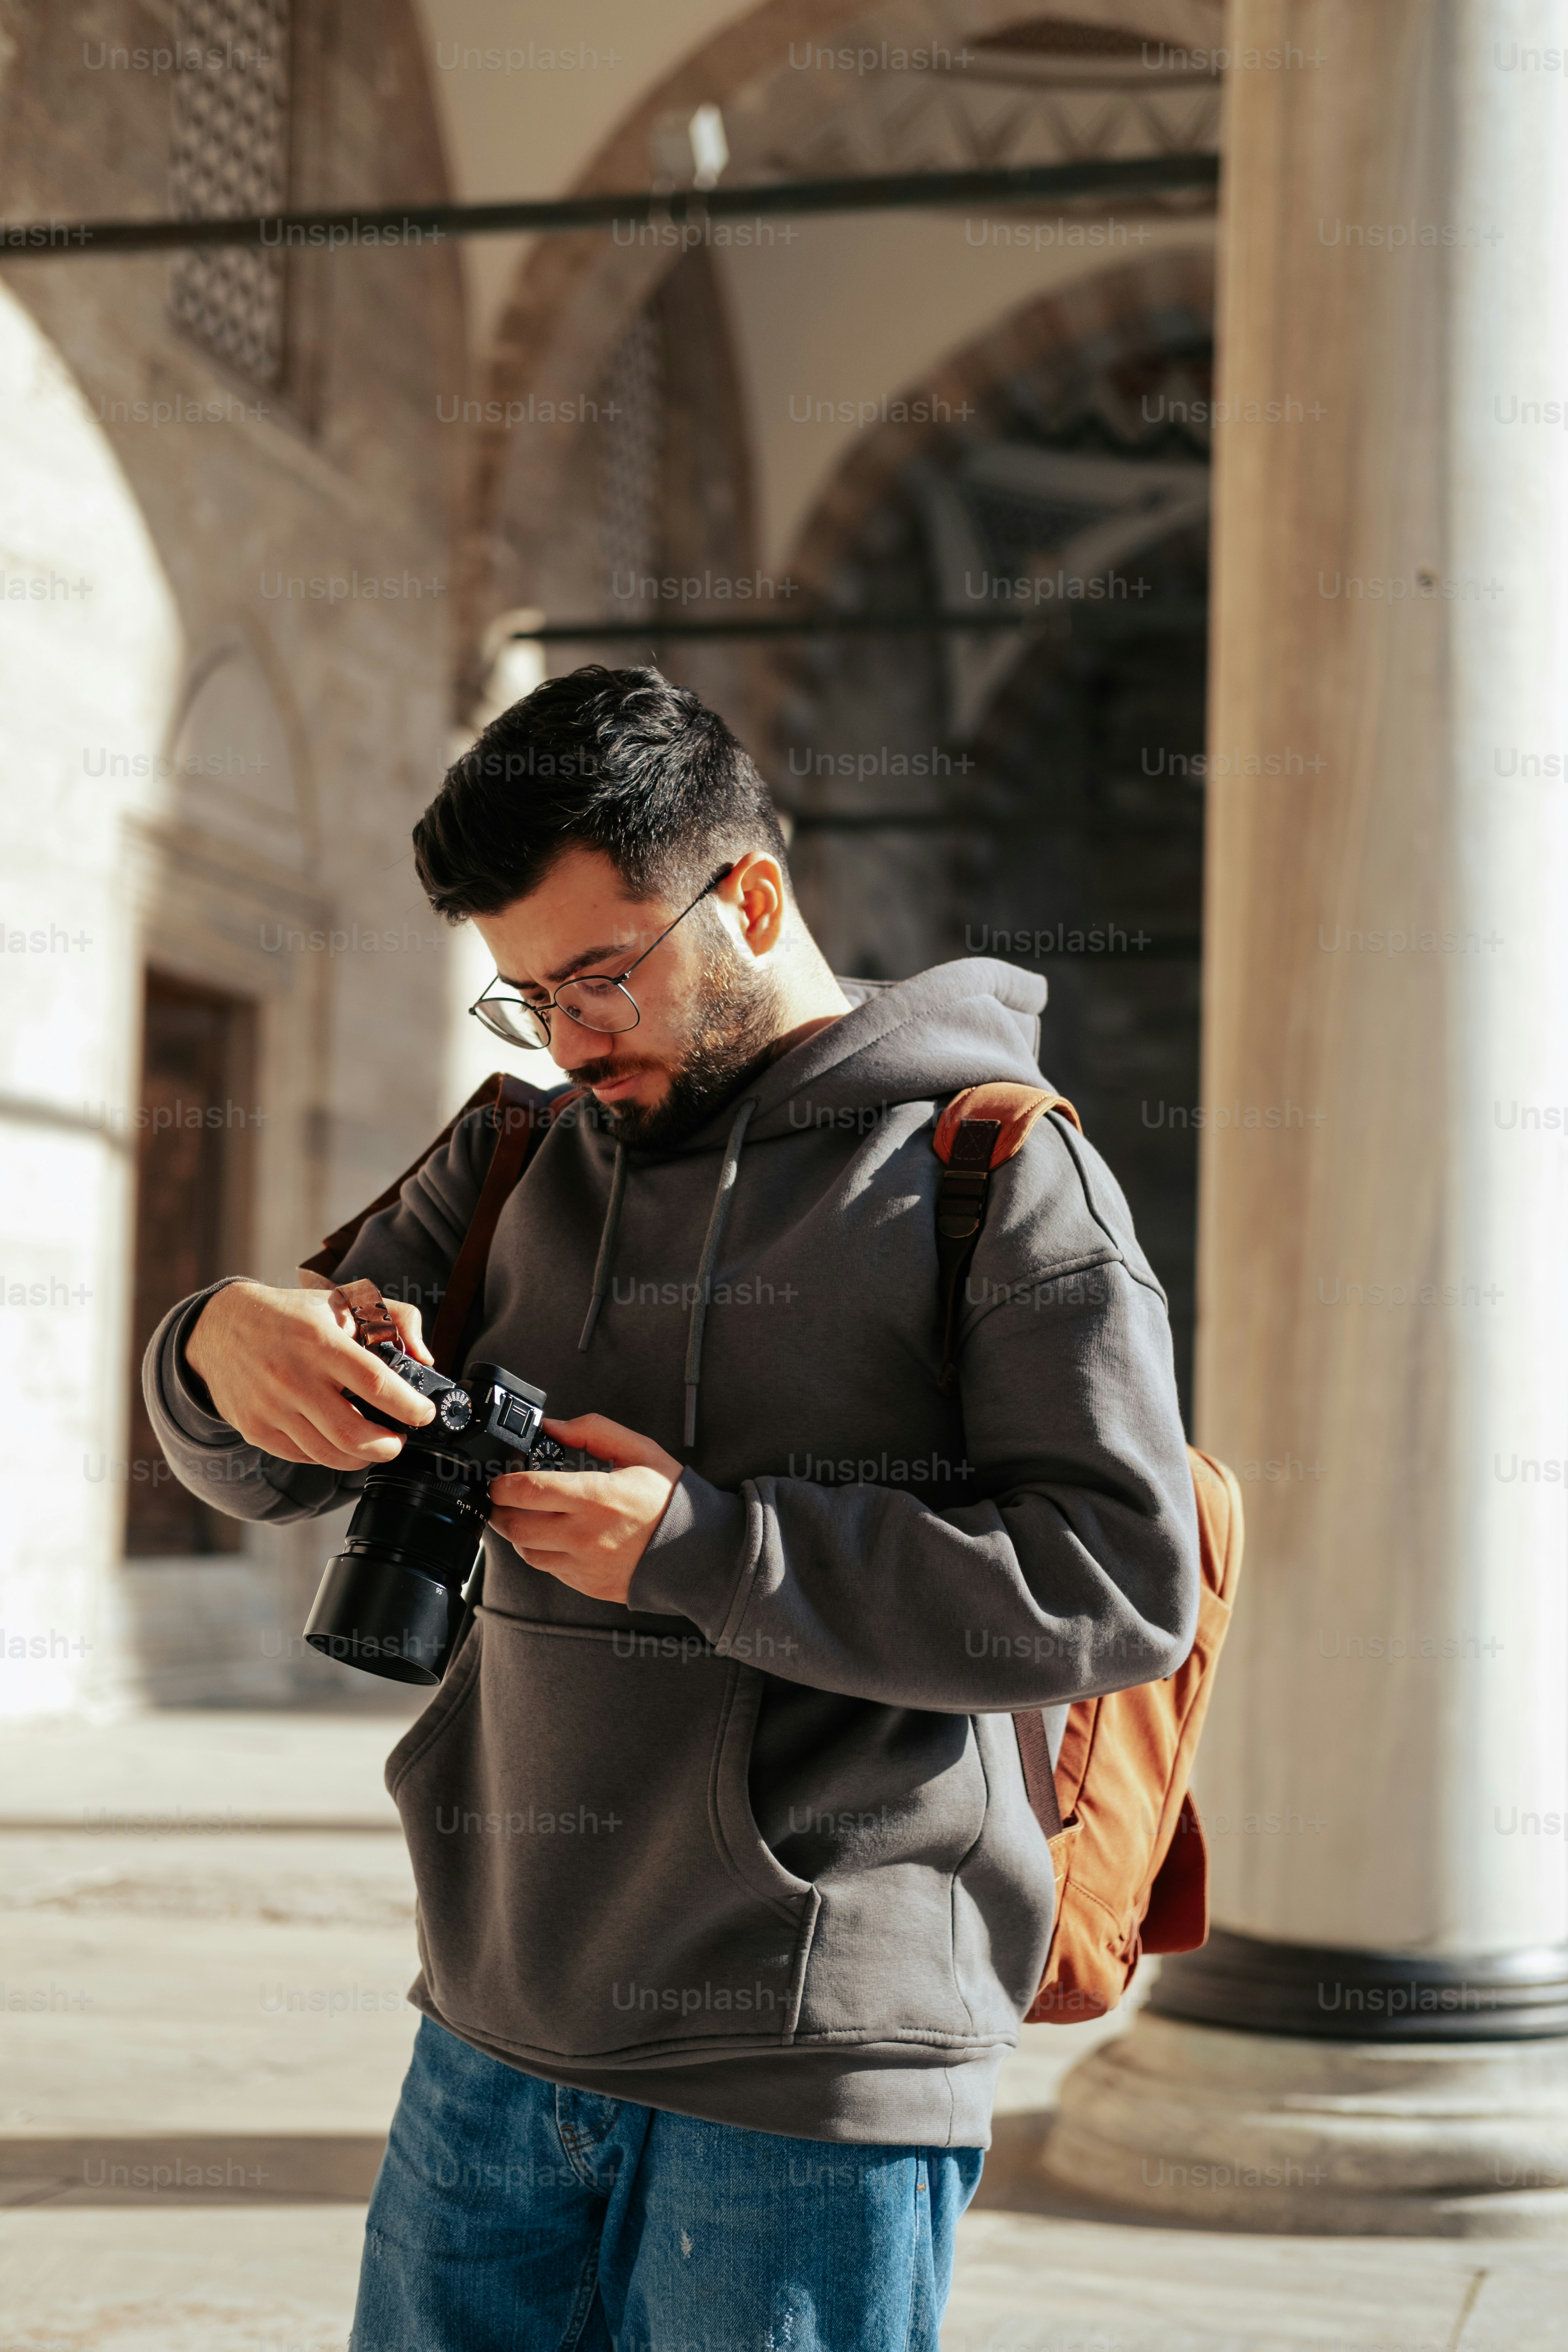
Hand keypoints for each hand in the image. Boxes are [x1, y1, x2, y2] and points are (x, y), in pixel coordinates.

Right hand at [184, 1280, 436, 1469]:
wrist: (221, 1325)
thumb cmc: (295, 1315)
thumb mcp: (345, 1301)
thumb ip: (396, 1319)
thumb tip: (425, 1359)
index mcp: (320, 1341)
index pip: (375, 1383)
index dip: (409, 1406)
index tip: (425, 1413)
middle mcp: (292, 1376)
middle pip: (352, 1433)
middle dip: (388, 1446)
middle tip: (400, 1438)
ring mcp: (270, 1407)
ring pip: (329, 1453)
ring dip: (362, 1457)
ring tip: (375, 1442)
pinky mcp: (255, 1428)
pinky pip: (303, 1456)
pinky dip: (329, 1454)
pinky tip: (338, 1439)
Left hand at [488, 1414, 682, 1604]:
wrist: (699, 1548)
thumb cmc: (669, 1498)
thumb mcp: (638, 1450)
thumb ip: (592, 1430)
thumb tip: (552, 1427)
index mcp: (595, 1497)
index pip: (527, 1491)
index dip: (502, 1483)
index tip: (500, 1478)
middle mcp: (584, 1535)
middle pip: (515, 1526)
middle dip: (501, 1509)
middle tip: (505, 1497)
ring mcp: (584, 1565)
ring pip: (527, 1552)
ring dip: (520, 1533)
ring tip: (531, 1515)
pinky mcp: (588, 1584)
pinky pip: (550, 1570)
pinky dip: (545, 1552)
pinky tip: (558, 1536)